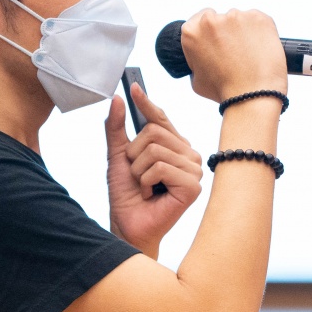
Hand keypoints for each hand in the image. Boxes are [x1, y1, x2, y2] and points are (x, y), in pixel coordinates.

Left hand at [105, 84, 202, 254]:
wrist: (128, 224)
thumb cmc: (127, 194)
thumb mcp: (118, 156)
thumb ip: (117, 128)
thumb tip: (119, 99)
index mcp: (175, 145)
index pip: (160, 118)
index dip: (146, 103)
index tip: (133, 87)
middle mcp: (188, 154)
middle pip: (154, 132)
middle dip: (134, 154)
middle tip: (138, 175)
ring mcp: (194, 170)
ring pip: (156, 150)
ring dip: (139, 171)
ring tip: (145, 186)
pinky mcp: (193, 186)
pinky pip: (161, 167)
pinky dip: (147, 182)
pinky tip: (152, 195)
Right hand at [179, 8, 287, 104]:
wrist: (253, 95)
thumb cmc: (224, 92)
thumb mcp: (196, 80)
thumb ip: (196, 61)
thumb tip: (202, 57)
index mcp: (192, 31)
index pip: (199, 20)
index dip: (210, 32)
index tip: (218, 41)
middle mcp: (211, 19)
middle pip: (220, 18)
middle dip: (226, 31)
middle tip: (235, 52)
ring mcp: (236, 16)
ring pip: (240, 20)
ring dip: (244, 32)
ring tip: (250, 55)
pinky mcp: (258, 17)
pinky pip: (259, 22)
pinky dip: (261, 32)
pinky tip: (261, 50)